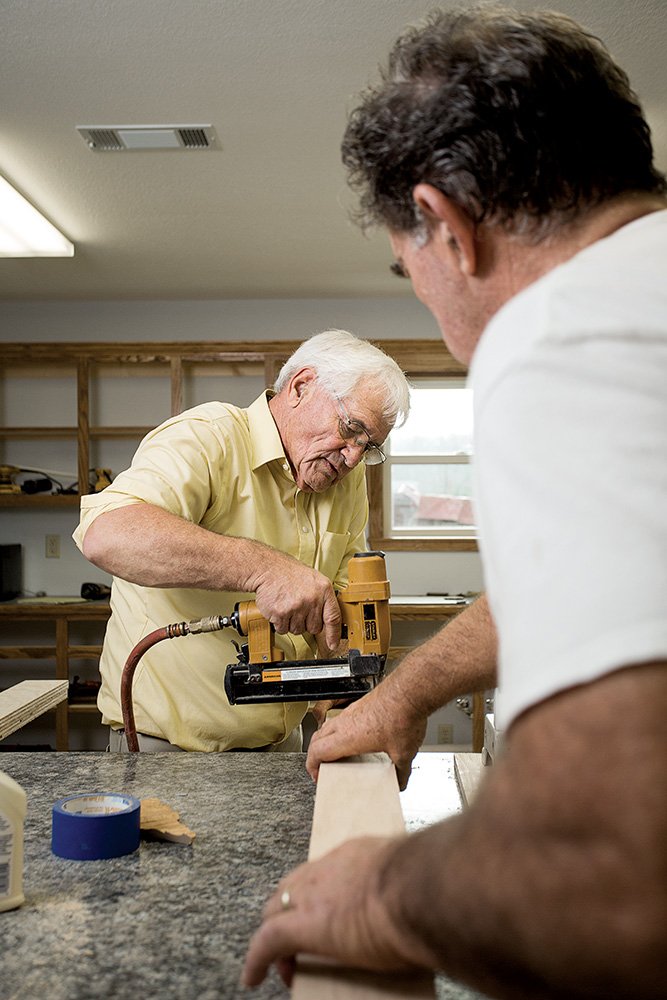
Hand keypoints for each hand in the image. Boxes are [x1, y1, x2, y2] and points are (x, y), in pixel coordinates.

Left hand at [242, 836, 432, 987]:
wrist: (422, 888)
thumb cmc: (432, 883)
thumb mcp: (419, 873)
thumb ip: (412, 882)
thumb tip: (432, 897)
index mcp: (358, 854)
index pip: (325, 871)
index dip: (318, 894)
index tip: (327, 911)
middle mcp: (329, 868)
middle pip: (292, 886)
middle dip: (290, 911)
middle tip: (301, 941)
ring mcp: (314, 895)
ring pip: (276, 909)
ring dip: (276, 934)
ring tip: (283, 962)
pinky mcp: (305, 926)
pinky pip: (267, 941)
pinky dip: (257, 959)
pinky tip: (253, 977)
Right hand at [248, 550, 341, 649]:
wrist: (268, 568)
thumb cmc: (290, 574)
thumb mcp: (314, 580)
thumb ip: (323, 599)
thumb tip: (330, 620)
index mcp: (324, 589)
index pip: (333, 617)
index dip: (334, 634)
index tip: (333, 645)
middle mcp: (312, 599)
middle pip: (314, 628)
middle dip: (306, 622)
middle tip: (298, 608)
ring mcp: (297, 606)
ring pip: (298, 630)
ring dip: (291, 623)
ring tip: (288, 605)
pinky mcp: (281, 613)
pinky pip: (283, 630)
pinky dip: (279, 623)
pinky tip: (279, 608)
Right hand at [306, 681, 426, 789]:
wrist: (410, 691)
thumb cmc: (402, 717)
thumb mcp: (403, 753)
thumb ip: (401, 772)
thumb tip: (401, 781)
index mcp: (347, 737)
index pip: (316, 751)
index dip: (312, 766)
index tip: (317, 775)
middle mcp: (345, 722)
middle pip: (316, 738)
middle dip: (315, 754)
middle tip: (323, 767)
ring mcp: (352, 711)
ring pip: (328, 726)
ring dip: (326, 740)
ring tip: (337, 753)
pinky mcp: (361, 703)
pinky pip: (341, 719)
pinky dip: (340, 730)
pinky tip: (357, 737)